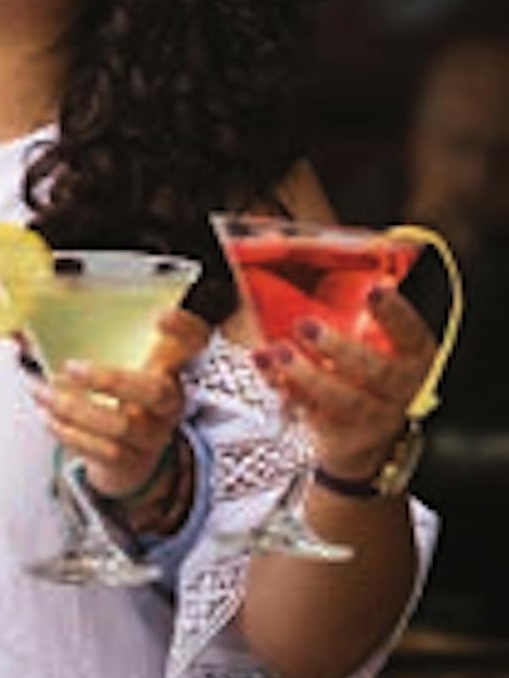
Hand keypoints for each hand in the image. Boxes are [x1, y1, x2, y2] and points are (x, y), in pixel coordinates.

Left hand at [31, 309, 209, 497]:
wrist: (130, 460)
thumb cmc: (122, 399)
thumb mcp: (121, 365)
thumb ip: (87, 337)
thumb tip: (18, 329)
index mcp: (172, 370)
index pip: (194, 343)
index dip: (185, 329)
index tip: (161, 316)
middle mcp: (169, 403)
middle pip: (155, 391)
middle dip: (111, 379)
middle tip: (69, 367)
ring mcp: (153, 436)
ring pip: (120, 424)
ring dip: (72, 408)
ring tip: (40, 391)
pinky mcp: (131, 462)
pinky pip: (103, 451)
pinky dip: (70, 433)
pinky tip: (49, 417)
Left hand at [252, 284, 437, 480]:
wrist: (360, 433)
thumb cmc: (357, 362)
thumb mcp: (361, 328)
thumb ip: (336, 290)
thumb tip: (282, 240)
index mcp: (413, 355)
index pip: (411, 333)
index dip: (395, 313)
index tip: (375, 289)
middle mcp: (400, 389)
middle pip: (377, 371)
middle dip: (341, 348)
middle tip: (306, 325)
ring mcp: (373, 418)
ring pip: (344, 400)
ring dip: (307, 375)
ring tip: (278, 351)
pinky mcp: (340, 437)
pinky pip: (312, 415)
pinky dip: (285, 390)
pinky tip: (264, 365)